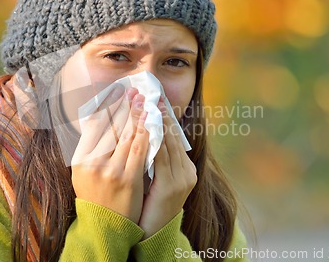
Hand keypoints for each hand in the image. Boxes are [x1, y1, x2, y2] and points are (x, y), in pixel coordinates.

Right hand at [71, 86, 149, 222]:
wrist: (105, 225)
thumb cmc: (95, 194)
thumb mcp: (82, 171)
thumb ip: (89, 147)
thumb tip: (99, 118)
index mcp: (80, 158)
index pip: (95, 125)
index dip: (108, 106)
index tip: (118, 93)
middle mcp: (92, 163)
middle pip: (112, 126)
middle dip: (125, 106)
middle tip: (134, 91)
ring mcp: (110, 171)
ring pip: (127, 134)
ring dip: (137, 115)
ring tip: (145, 101)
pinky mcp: (128, 179)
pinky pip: (140, 149)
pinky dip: (147, 132)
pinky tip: (152, 121)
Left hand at [138, 99, 196, 238]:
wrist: (153, 234)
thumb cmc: (148, 205)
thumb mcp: (154, 179)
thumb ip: (152, 159)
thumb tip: (141, 134)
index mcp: (184, 168)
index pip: (173, 136)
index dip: (164, 116)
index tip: (154, 99)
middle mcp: (187, 171)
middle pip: (173, 135)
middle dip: (161, 113)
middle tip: (150, 94)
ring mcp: (182, 178)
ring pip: (168, 142)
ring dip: (157, 121)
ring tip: (148, 103)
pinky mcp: (172, 186)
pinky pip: (161, 156)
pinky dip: (153, 139)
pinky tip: (145, 126)